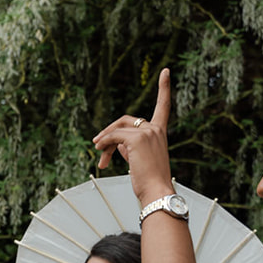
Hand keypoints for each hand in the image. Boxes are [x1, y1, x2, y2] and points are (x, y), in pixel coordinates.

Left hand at [92, 68, 176, 206]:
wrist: (156, 191)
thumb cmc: (148, 181)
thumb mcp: (139, 160)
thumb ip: (130, 148)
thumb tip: (115, 143)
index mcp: (160, 132)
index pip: (163, 106)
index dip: (164, 88)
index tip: (166, 71)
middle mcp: (156, 129)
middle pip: (126, 121)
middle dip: (109, 133)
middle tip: (96, 145)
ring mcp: (147, 132)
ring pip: (117, 130)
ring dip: (104, 143)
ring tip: (99, 158)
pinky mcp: (138, 139)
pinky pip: (114, 136)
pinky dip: (104, 144)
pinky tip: (99, 153)